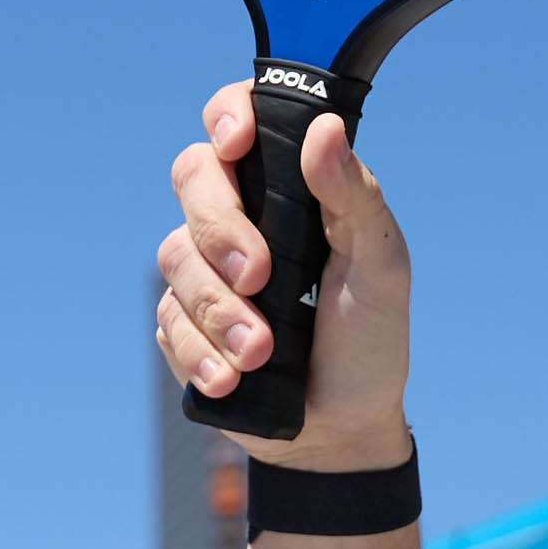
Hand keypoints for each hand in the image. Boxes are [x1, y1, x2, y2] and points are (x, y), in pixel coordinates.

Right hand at [159, 82, 418, 469]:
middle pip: (193, 178)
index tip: (236, 143)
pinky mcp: (183, 325)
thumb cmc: (369, 340)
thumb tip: (325, 130)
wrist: (340, 432)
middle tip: (260, 278)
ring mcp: (205, 271)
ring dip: (217, 309)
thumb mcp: (380, 267)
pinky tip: (232, 377)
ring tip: (260, 353)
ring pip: (175, 256)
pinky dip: (200, 351)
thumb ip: (353, 198)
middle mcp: (240, 218)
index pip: (239, 122)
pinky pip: (167, 321)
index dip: (227, 116)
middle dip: (220, 229)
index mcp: (288, 189)